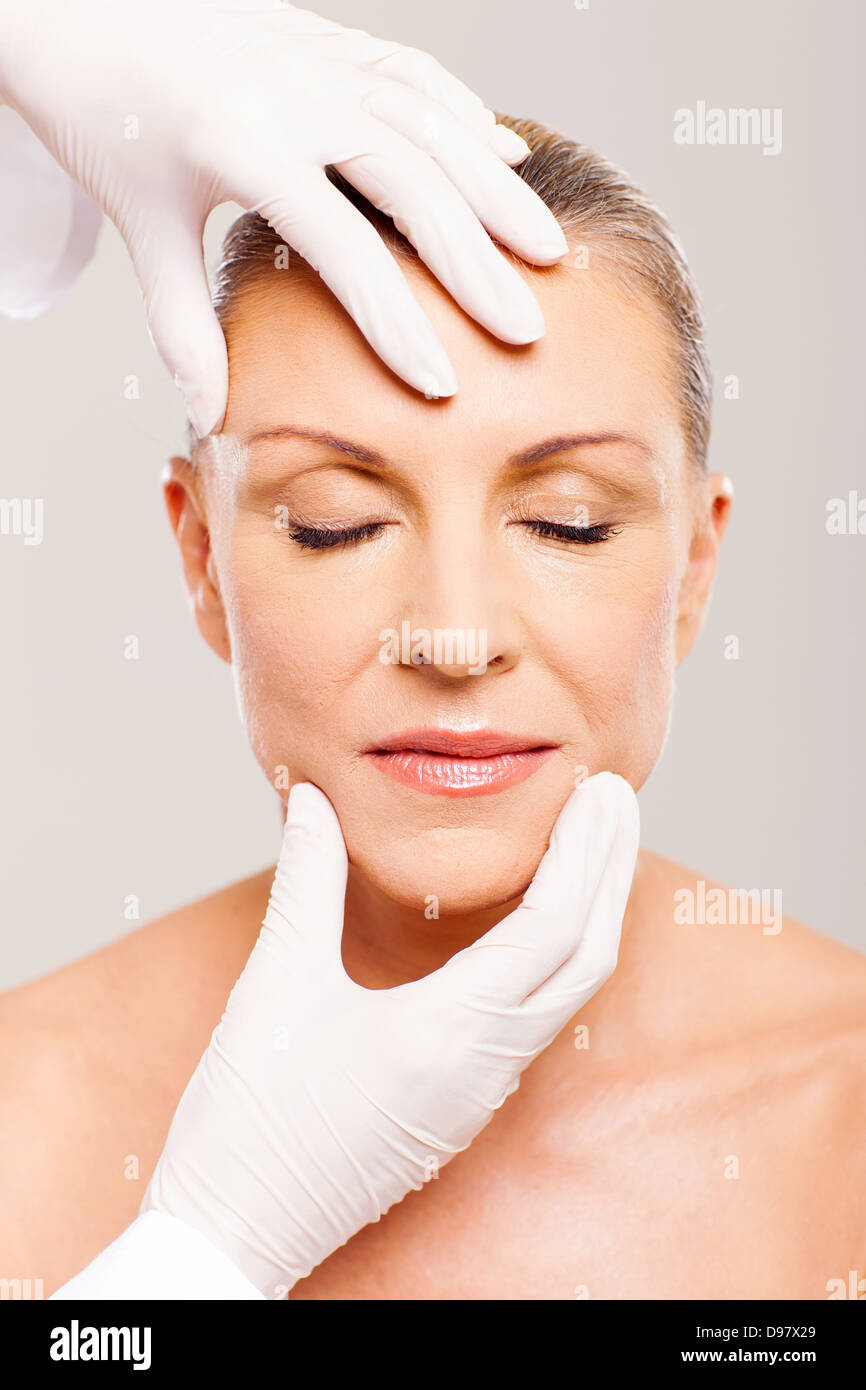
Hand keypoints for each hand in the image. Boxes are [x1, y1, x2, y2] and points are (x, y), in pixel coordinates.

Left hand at [0, 0, 567, 432]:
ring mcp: (318, 57)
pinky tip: (510, 162)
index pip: (340, 247)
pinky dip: (469, 118)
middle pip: (411, 181)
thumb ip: (180, 322)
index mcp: (241, 143)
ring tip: (548, 253)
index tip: (441, 385)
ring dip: (496, 190)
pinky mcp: (330, 39)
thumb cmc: (109, 124)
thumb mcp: (141, 225)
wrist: (82, 13)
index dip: (394, 322)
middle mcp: (291, 91)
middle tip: (526, 330)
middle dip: (475, 262)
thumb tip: (210, 416)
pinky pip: (417, 73)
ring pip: (431, 121)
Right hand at [141, 772, 638, 1296]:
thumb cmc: (252, 1118)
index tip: (599, 790)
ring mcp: (481, 1091)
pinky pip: (540, 1018)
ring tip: (593, 846)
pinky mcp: (463, 1104)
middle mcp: (486, 1066)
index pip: (554, 927)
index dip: (585, 850)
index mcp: (451, 1032)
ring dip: (591, 912)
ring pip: (570, 992)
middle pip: (585, 956)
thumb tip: (315, 802)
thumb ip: (307, 882)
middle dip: (608, 870)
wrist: (238, 1230)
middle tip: (615, 797)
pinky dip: (561, 955)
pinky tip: (543, 923)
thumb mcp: (278, 985)